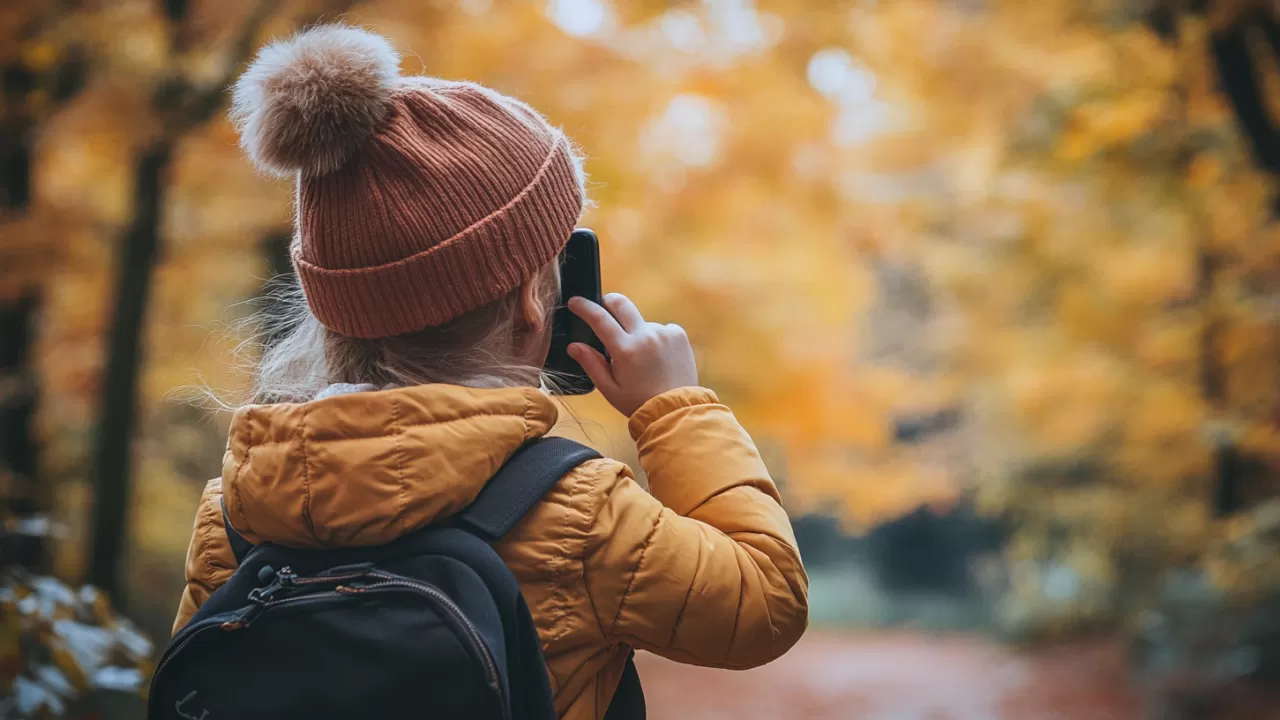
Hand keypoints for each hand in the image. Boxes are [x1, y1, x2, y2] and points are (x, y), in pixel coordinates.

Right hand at [567, 293, 698, 416]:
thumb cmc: (639, 402)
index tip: (575, 302)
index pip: (600, 318)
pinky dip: (653, 338)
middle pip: (621, 303)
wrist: (676, 410)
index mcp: (625, 350)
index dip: (584, 307)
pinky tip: (656, 357)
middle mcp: (646, 335)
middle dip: (607, 302)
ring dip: (634, 331)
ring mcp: (664, 333)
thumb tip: (574, 346)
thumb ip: (591, 364)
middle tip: (602, 313)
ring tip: (639, 357)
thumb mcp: (610, 389)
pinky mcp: (679, 334)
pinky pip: (659, 328)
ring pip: (640, 321)